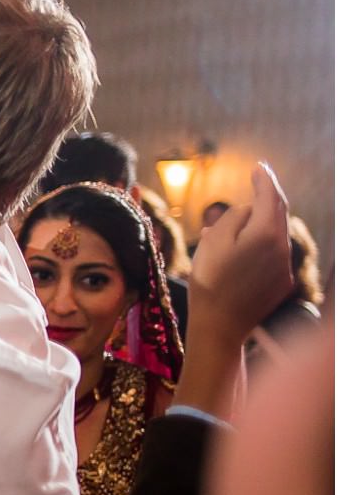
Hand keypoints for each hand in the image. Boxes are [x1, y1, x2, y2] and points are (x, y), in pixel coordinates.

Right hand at [174, 163, 293, 418]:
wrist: (219, 327)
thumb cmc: (209, 283)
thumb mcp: (212, 242)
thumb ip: (233, 218)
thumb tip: (247, 209)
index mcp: (266, 233)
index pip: (270, 196)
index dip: (263, 179)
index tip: (257, 167)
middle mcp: (283, 247)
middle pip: (280, 213)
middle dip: (269, 196)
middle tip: (258, 182)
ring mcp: (284, 267)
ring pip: (278, 234)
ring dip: (265, 222)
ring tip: (245, 219)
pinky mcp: (282, 283)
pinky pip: (275, 255)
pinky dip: (264, 245)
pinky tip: (245, 251)